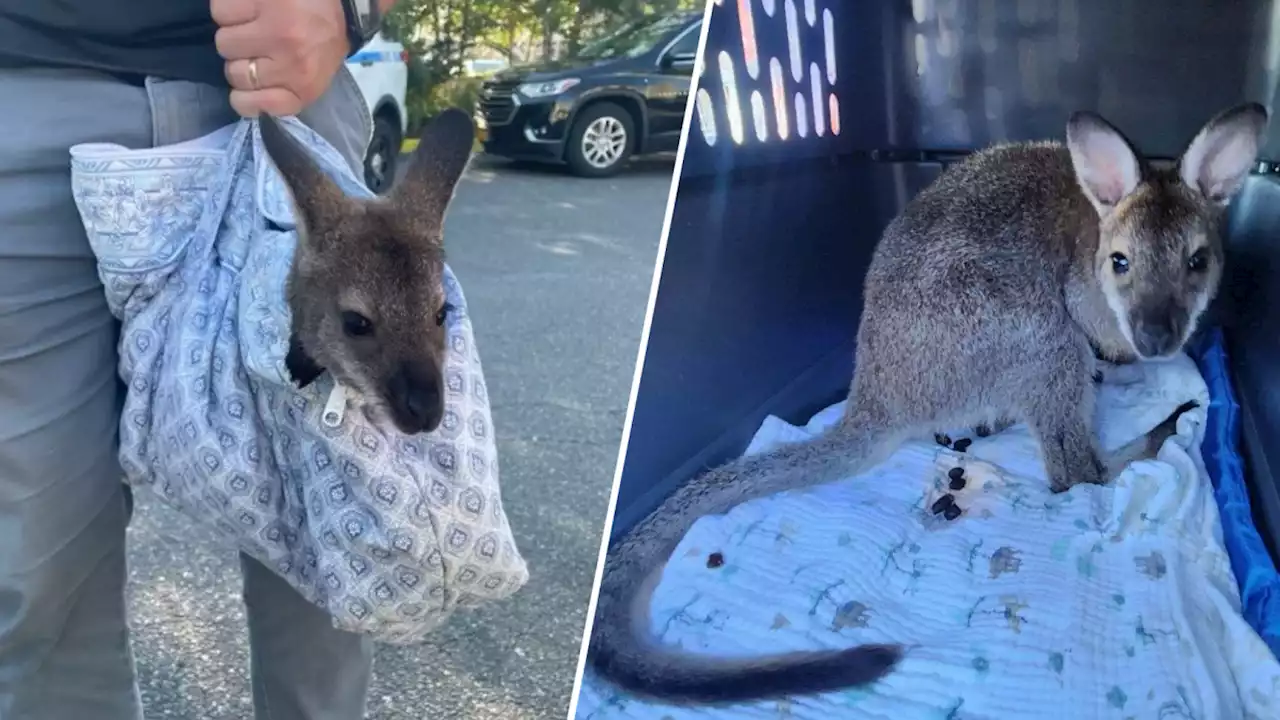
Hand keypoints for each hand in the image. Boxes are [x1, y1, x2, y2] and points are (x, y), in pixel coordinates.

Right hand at [213, 0, 349, 117]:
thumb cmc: (325, 35)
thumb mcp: (316, 73)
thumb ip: (285, 91)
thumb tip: (247, 99)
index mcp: (305, 85)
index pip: (248, 104)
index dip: (242, 97)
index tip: (247, 86)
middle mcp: (290, 61)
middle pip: (232, 72)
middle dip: (240, 59)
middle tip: (258, 44)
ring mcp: (275, 29)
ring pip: (223, 41)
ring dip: (234, 31)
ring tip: (256, 21)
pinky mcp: (261, 1)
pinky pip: (221, 12)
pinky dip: (230, 8)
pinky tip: (252, 6)